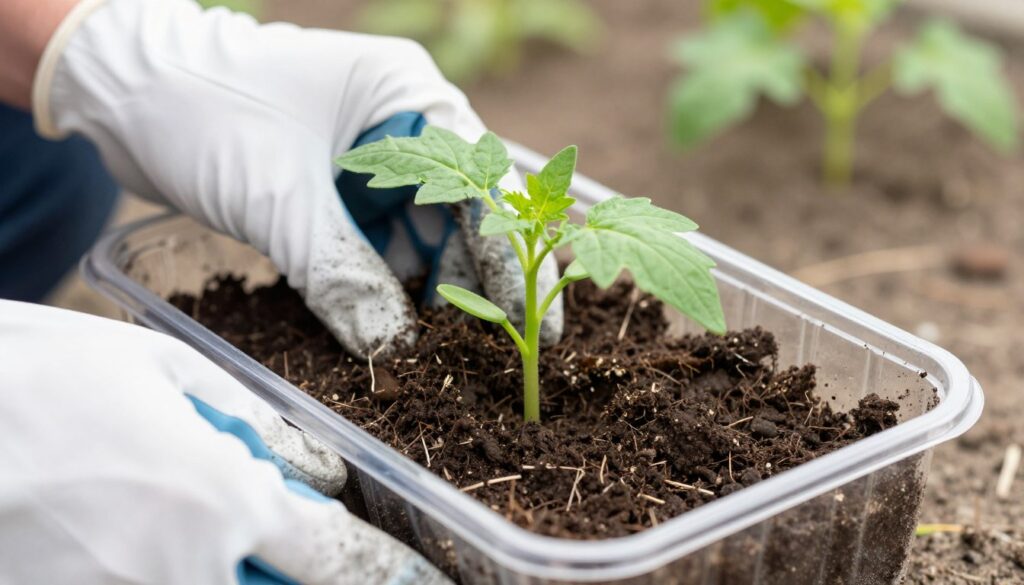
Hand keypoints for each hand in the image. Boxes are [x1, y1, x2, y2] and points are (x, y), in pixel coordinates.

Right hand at [0, 300, 449, 584]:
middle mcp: (186, 573)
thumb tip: (318, 473)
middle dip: (298, 574)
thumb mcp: (162, 371)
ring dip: (231, 568)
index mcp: (222, 501)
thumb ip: (257, 427)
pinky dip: (173, 572)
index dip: (398, 576)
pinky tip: (137, 531)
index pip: (342, 560)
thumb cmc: (37, 378)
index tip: (433, 584)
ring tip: (188, 514)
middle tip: (280, 534)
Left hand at [32, 0, 562, 356]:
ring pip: (419, 236)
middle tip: (496, 354)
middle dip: (475, 282)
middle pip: (461, 214)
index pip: (485, 183)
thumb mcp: (276, 196)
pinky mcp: (334, 189)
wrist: (117, 90)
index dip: (514, 256)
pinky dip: (381, 286)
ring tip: (447, 354)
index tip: (541, 321)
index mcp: (407, 98)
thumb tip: (391, 350)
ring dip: (427, 291)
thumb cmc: (200, 109)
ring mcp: (367, 160)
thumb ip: (337, 272)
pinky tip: (394, 329)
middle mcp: (400, 125)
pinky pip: (373, 245)